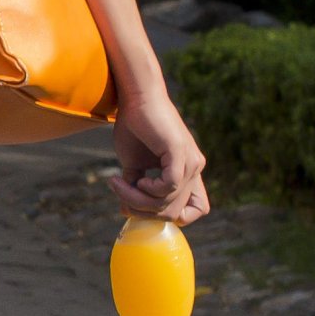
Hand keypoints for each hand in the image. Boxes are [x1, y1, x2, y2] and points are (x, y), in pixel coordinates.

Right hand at [110, 90, 209, 223]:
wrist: (136, 98)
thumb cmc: (134, 126)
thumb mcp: (133, 163)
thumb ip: (136, 185)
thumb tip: (127, 210)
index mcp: (188, 172)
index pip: (198, 209)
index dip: (174, 217)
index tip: (145, 208)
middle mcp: (195, 169)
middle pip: (174, 213)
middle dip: (142, 211)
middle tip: (120, 196)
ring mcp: (191, 162)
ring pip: (167, 202)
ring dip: (136, 198)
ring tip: (117, 183)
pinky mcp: (180, 153)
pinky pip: (169, 186)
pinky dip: (149, 189)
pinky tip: (136, 178)